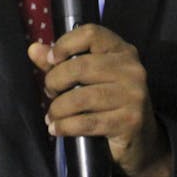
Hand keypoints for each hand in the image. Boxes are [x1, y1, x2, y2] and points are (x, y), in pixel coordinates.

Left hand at [29, 25, 171, 176]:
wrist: (142, 142)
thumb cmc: (110, 103)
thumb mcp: (90, 78)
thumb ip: (61, 63)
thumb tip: (33, 49)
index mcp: (122, 51)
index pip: (91, 34)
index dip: (65, 44)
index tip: (51, 59)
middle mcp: (132, 69)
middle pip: (81, 66)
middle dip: (55, 81)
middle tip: (50, 92)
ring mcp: (133, 95)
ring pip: (81, 97)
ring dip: (58, 108)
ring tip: (52, 115)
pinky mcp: (129, 121)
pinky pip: (87, 122)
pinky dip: (66, 126)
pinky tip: (57, 129)